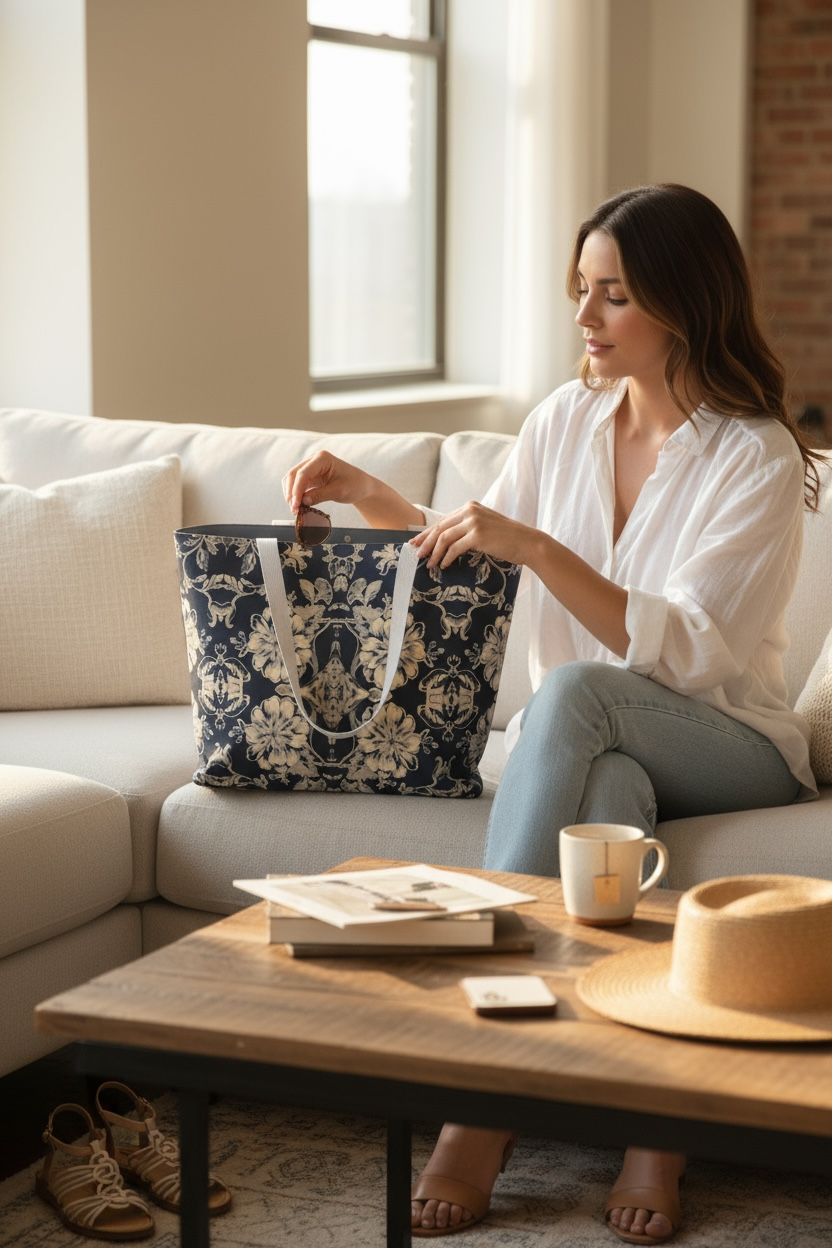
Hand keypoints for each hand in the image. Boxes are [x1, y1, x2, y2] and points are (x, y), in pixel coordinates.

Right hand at [282, 450, 368, 513]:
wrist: (361, 486)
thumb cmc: (354, 485)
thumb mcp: (338, 491)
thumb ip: (320, 495)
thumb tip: (303, 501)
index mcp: (322, 458)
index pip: (303, 473)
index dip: (296, 490)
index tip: (296, 505)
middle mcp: (314, 460)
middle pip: (293, 475)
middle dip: (291, 493)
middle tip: (294, 510)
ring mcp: (310, 467)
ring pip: (292, 479)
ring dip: (291, 494)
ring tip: (296, 509)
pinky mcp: (310, 476)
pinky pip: (297, 484)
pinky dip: (295, 495)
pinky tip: (298, 506)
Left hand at [411, 502, 541, 568]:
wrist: (527, 542)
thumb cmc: (507, 538)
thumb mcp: (485, 526)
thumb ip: (467, 527)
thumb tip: (445, 541)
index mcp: (470, 507)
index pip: (443, 520)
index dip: (427, 533)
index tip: (416, 542)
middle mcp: (470, 511)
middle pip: (440, 528)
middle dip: (425, 542)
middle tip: (416, 554)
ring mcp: (474, 522)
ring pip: (444, 538)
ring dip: (434, 552)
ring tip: (429, 563)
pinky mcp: (478, 535)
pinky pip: (454, 548)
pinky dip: (446, 557)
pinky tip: (444, 565)